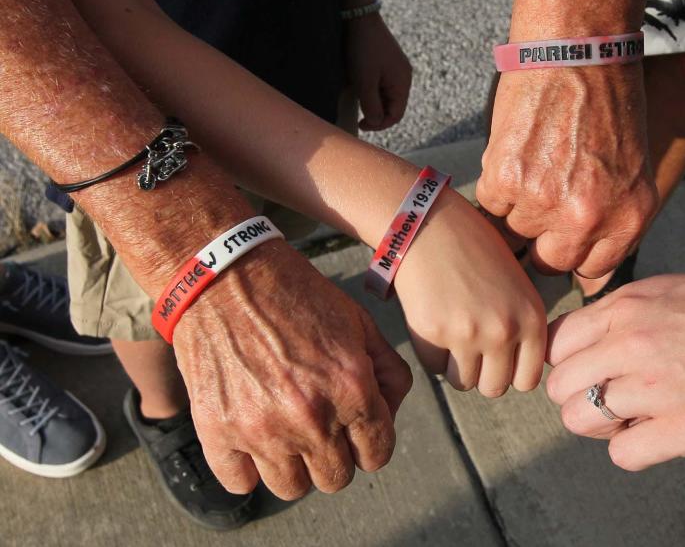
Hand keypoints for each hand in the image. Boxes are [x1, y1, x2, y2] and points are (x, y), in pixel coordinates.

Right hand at [173, 241, 412, 499]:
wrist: (225, 273)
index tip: (357, 431)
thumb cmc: (296, 292)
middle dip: (336, 455)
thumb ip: (387, 370)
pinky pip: (240, 482)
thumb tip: (389, 410)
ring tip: (287, 433)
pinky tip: (252, 438)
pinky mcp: (217, 430)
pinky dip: (248, 468)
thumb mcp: (359, 321)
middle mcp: (310, 417)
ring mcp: (261, 428)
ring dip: (295, 466)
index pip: (377, 454)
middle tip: (322, 426)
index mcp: (351, 388)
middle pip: (336, 477)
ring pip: (292, 487)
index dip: (371, 442)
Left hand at [343, 13, 411, 131]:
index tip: (362, 124)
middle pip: (392, 106)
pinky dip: (372, 89)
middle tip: (357, 112)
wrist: (360, 17)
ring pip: (386, 95)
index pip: (396, 115)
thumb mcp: (364, 82)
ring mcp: (396, 69)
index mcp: (402, 83)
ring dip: (373, 100)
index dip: (380, 124)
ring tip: (357, 96)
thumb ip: (371, 105)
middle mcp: (404, 77)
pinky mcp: (387, 62)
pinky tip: (359, 84)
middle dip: (376, 112)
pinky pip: (382, 83)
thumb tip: (375, 122)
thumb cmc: (363, 49)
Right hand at [394, 191, 546, 396]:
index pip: (527, 380)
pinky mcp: (434, 333)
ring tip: (451, 332)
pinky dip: (432, 353)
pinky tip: (433, 321)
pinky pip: (434, 367)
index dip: (510, 372)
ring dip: (456, 365)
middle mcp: (505, 330)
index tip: (497, 359)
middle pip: (494, 387)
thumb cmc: (474, 252)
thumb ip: (522, 326)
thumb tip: (515, 372)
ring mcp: (469, 333)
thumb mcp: (515, 285)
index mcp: (532, 318)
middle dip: (481, 374)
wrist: (431, 225)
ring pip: (463, 382)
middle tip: (470, 348)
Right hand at [478, 64, 657, 277]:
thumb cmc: (611, 102)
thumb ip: (615, 226)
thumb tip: (590, 277)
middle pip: (548, 261)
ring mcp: (543, 201)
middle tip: (546, 195)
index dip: (575, 250)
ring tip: (536, 161)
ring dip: (519, 203)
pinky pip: (491, 202)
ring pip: (515, 230)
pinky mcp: (506, 179)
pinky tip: (517, 149)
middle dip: (544, 235)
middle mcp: (585, 218)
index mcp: (626, 220)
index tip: (566, 231)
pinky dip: (497, 180)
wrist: (579, 50)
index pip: (590, 270)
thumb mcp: (635, 172)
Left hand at [545, 275, 684, 470]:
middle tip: (614, 398)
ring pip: (579, 421)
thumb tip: (585, 342)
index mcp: (623, 309)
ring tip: (636, 417)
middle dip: (581, 396)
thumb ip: (618, 315)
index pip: (556, 344)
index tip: (593, 370)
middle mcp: (630, 345)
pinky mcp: (682, 430)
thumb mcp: (663, 291)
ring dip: (603, 426)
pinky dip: (633, 450)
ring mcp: (654, 389)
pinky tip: (658, 434)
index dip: (571, 363)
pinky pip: (622, 455)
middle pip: (561, 387)